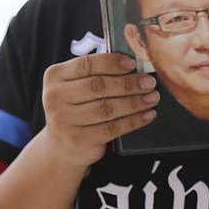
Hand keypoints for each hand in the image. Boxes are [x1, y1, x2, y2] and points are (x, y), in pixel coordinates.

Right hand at [41, 53, 158, 167]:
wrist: (62, 145)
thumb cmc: (77, 108)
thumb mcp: (78, 87)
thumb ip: (99, 73)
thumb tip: (136, 65)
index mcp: (56, 76)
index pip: (87, 64)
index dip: (112, 63)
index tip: (133, 63)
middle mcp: (55, 97)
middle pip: (99, 86)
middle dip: (129, 83)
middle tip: (149, 82)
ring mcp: (64, 120)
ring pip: (107, 108)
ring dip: (135, 102)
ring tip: (153, 97)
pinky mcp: (78, 139)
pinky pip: (112, 128)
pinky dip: (134, 120)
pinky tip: (147, 114)